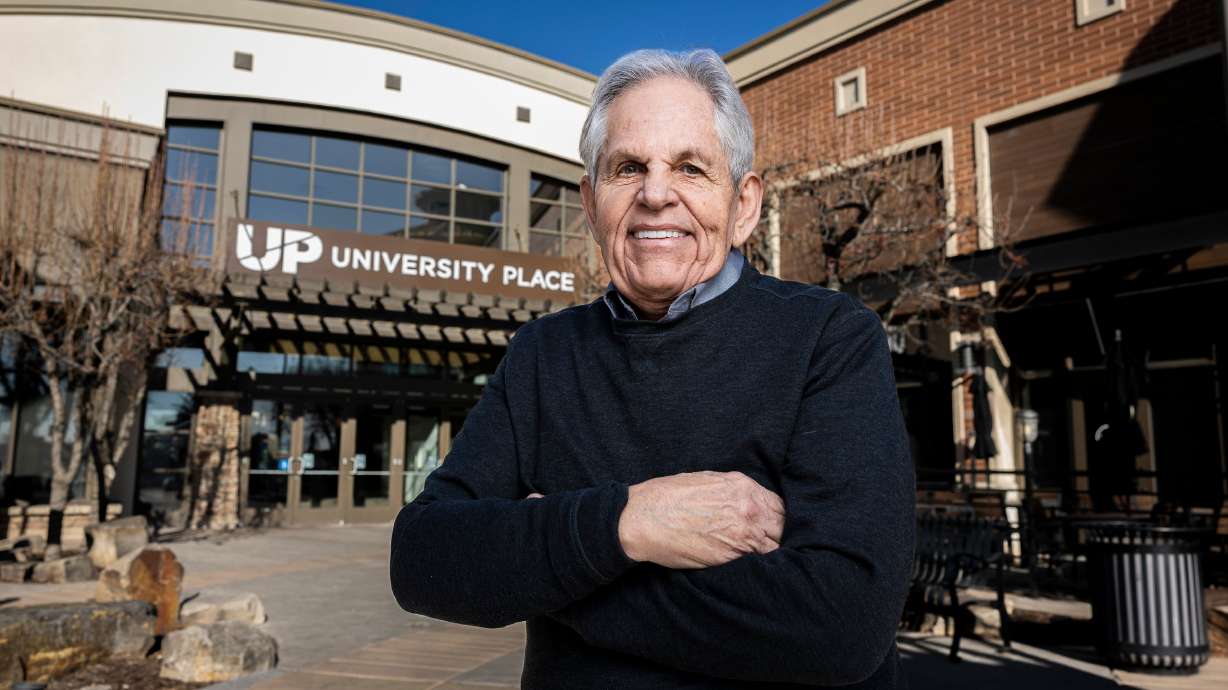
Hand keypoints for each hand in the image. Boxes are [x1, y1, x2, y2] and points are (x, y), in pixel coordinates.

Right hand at [617, 471, 784, 568]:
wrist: (643, 519)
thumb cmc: (667, 497)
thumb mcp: (706, 480)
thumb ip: (733, 491)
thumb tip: (748, 500)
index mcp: (743, 487)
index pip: (780, 507)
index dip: (779, 519)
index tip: (774, 528)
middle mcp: (749, 508)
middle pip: (783, 527)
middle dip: (779, 536)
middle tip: (771, 545)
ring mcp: (742, 534)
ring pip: (774, 548)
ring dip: (769, 553)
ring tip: (762, 559)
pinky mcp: (731, 557)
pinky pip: (756, 564)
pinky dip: (757, 567)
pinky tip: (751, 568)